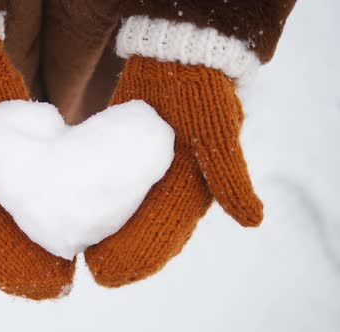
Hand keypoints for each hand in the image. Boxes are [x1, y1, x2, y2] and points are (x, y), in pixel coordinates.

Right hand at [0, 23, 74, 298]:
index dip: (8, 267)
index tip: (37, 287)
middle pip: (10, 235)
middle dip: (32, 259)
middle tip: (62, 282)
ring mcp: (1, 172)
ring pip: (27, 212)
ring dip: (44, 235)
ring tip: (73, 256)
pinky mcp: (19, 152)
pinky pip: (37, 181)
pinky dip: (52, 199)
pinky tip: (74, 211)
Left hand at [85, 56, 261, 286]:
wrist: (180, 58)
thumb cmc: (203, 96)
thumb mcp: (218, 135)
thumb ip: (230, 177)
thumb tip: (253, 221)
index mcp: (195, 187)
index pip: (167, 231)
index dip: (144, 254)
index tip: (115, 272)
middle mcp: (174, 183)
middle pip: (147, 225)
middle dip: (124, 249)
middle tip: (97, 270)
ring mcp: (152, 169)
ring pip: (132, 208)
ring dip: (114, 229)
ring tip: (87, 248)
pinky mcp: (134, 152)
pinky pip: (119, 183)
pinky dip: (106, 200)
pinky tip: (86, 211)